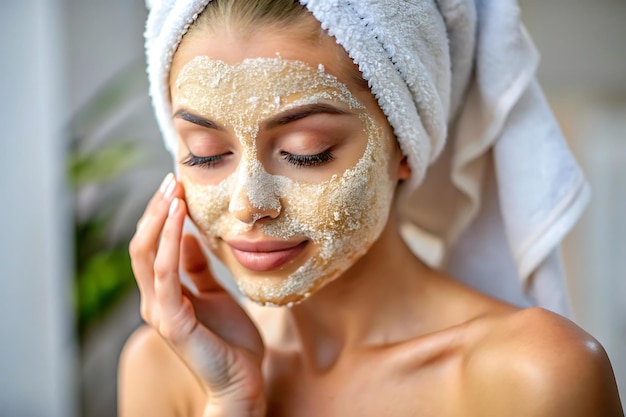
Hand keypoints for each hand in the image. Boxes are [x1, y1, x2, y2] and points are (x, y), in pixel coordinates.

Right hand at [129, 173, 265, 416]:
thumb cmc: (231, 341)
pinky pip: (167, 276)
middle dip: (157, 210)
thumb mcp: (215, 294)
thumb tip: (190, 238)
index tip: (178, 186)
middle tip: (173, 180)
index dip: (161, 216)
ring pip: (148, 256)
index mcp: (164, 294)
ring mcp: (160, 312)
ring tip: (174, 191)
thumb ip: (197, 270)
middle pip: (143, 246)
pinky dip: (171, 244)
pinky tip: (183, 220)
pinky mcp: (173, 322)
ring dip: (160, 219)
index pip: (152, 246)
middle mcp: (155, 301)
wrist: (243, 381)